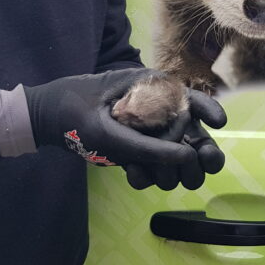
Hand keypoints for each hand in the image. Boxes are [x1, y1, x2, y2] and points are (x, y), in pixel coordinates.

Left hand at [26, 68, 214, 172]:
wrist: (44, 118)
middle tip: (200, 172)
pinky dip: (146, 174)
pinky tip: (131, 175)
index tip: (220, 123)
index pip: (191, 96)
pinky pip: (153, 163)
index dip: (210, 108)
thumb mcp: (109, 133)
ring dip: (167, 170)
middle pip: (191, 132)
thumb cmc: (74, 114)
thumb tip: (187, 159)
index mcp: (151, 89)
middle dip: (198, 155)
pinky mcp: (136, 145)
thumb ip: (147, 148)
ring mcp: (146, 128)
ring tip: (146, 174)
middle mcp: (154, 107)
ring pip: (175, 154)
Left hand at [122, 90, 227, 190]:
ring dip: (163, 172)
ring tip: (151, 152)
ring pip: (170, 183)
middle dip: (190, 172)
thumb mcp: (175, 88)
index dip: (213, 161)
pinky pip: (143, 182)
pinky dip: (139, 176)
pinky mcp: (137, 166)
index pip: (212, 159)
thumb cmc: (148, 87)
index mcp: (194, 136)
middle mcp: (177, 152)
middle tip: (180, 155)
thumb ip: (201, 104)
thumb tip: (222, 123)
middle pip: (195, 178)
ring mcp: (157, 161)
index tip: (204, 151)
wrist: (108, 92)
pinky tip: (132, 163)